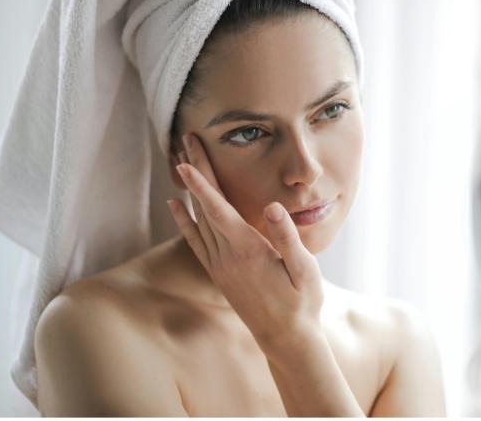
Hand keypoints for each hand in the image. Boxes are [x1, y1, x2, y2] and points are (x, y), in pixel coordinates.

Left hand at [165, 132, 324, 352]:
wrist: (286, 338)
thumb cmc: (302, 302)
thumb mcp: (305, 270)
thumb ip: (287, 237)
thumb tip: (271, 206)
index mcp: (247, 250)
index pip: (218, 210)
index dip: (201, 184)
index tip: (186, 161)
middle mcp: (226, 257)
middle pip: (204, 207)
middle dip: (194, 172)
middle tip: (186, 141)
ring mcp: (219, 265)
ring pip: (197, 220)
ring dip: (188, 189)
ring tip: (180, 161)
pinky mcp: (218, 273)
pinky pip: (195, 241)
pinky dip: (183, 220)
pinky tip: (175, 205)